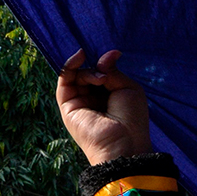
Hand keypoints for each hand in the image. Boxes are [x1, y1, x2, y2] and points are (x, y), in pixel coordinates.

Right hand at [56, 49, 150, 165]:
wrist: (124, 142)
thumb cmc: (132, 119)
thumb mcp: (128, 88)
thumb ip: (113, 71)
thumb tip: (109, 54)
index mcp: (109, 97)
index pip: (102, 73)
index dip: (106, 64)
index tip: (115, 54)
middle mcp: (93, 100)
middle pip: (88, 73)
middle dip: (98, 68)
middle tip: (107, 73)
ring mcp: (80, 103)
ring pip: (77, 75)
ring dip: (89, 71)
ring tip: (101, 78)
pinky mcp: (67, 107)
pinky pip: (64, 81)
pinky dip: (70, 66)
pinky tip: (80, 57)